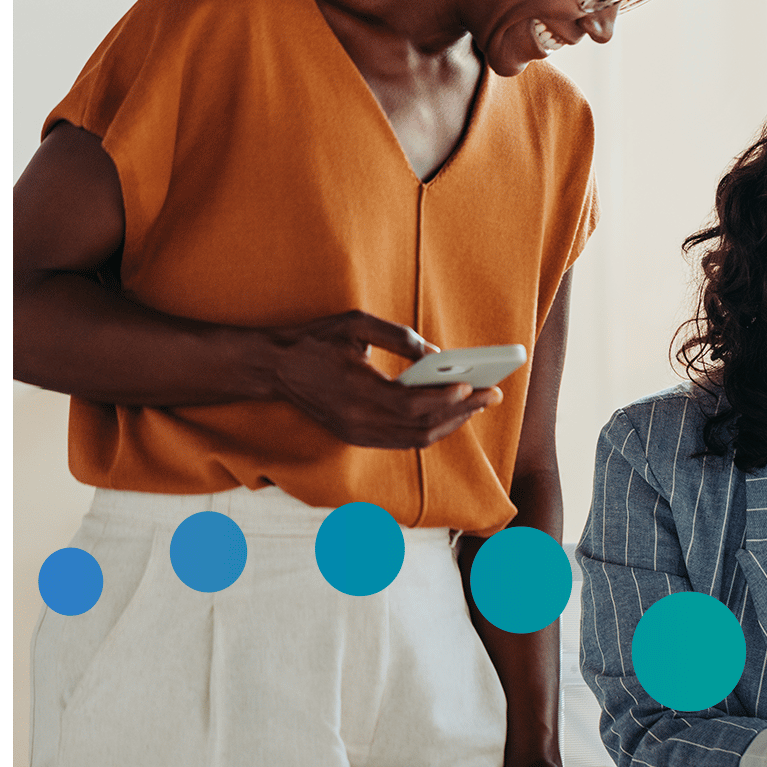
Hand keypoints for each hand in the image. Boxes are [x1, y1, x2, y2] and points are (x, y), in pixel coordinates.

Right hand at [266, 309, 500, 447]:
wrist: (275, 367)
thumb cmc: (317, 341)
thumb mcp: (356, 324)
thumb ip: (398, 337)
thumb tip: (436, 355)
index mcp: (358, 393)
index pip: (413, 405)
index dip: (447, 399)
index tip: (475, 386)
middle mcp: (359, 422)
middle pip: (422, 428)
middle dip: (461, 412)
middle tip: (492, 395)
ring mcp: (357, 434)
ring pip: (415, 440)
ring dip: (450, 424)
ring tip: (477, 404)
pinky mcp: (356, 437)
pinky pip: (402, 441)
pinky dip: (430, 430)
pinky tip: (449, 413)